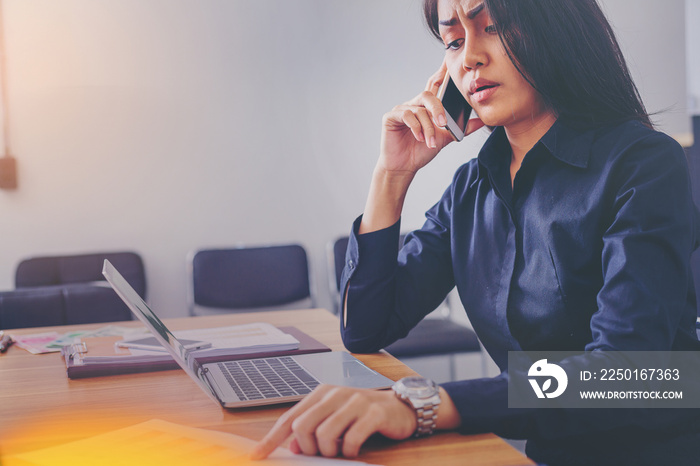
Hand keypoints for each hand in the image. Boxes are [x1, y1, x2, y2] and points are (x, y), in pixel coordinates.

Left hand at [249, 385, 416, 459]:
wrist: (401, 407)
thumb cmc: (363, 415)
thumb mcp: (335, 420)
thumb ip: (313, 431)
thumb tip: (293, 449)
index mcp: (321, 393)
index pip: (289, 417)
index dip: (271, 439)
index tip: (257, 456)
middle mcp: (335, 393)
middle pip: (302, 426)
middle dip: (307, 447)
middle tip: (320, 454)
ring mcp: (355, 401)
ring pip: (325, 433)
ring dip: (329, 451)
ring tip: (339, 451)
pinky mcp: (374, 412)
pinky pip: (352, 438)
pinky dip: (350, 450)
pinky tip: (354, 449)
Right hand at [378, 59, 483, 176]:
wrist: (404, 167)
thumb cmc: (421, 151)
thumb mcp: (445, 138)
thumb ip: (461, 129)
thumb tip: (481, 121)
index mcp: (427, 107)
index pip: (435, 84)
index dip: (442, 71)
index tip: (449, 59)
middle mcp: (414, 104)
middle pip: (428, 95)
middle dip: (438, 109)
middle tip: (443, 123)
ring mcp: (402, 109)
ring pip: (420, 110)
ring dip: (428, 128)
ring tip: (430, 142)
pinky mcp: (391, 117)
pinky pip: (406, 115)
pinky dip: (416, 127)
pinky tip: (419, 137)